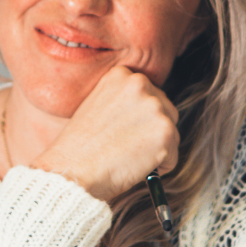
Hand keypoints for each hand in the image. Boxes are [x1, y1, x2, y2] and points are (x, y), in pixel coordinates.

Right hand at [30, 66, 178, 201]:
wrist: (72, 171)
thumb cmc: (77, 148)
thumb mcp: (95, 107)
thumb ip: (122, 102)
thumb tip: (144, 114)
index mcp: (121, 75)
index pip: (147, 94)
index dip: (138, 118)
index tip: (126, 131)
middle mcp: (140, 84)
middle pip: (165, 110)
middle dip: (152, 131)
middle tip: (129, 148)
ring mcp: (155, 107)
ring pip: (171, 133)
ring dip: (157, 149)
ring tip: (128, 157)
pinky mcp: (166, 132)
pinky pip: (173, 156)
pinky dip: (160, 167)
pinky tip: (135, 167)